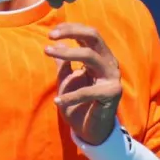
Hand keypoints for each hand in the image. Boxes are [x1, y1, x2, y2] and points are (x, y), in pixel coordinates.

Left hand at [45, 23, 121, 144]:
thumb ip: (64, 64)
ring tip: (47, 52)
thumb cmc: (79, 105)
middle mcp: (109, 63)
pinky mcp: (111, 94)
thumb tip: (57, 43)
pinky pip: (88, 91)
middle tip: (50, 36)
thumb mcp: (67, 80)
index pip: (88, 34)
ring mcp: (112, 77)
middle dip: (71, 32)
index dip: (70, 29)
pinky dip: (71, 96)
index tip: (51, 33)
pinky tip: (57, 101)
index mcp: (101, 57)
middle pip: (93, 37)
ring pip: (91, 56)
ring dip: (68, 53)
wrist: (90, 130)